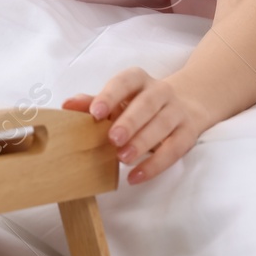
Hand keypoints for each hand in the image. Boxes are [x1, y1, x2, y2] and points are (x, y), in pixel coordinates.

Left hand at [62, 68, 210, 184]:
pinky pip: (174, 149)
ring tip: (123, 158)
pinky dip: (155, 164)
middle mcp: (161, 91)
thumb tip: (66, 105)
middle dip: (129, 122)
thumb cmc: (141, 102)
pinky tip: (136, 176)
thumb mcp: (119, 99)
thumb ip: (93, 102)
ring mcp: (177, 111)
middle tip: (112, 139)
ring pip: (162, 125)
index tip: (95, 112)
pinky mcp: (189, 132)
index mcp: (138, 79)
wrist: (189, 102)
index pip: (124, 82)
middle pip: (146, 104)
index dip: (109, 96)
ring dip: (142, 143)